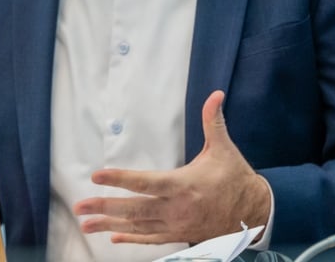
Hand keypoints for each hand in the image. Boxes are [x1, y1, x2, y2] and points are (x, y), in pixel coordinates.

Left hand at [72, 90, 270, 244]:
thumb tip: (215, 94)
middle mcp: (176, 208)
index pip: (145, 182)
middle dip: (105, 207)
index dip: (120, 179)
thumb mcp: (224, 148)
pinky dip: (131, 238)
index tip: (97, 176)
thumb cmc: (235, 178)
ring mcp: (176, 225)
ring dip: (110, 224)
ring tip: (86, 223)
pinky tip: (113, 235)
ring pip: (138, 226)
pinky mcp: (180, 235)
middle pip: (134, 208)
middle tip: (79, 206)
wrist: (255, 213)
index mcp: (183, 185)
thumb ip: (213, 122)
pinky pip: (151, 239)